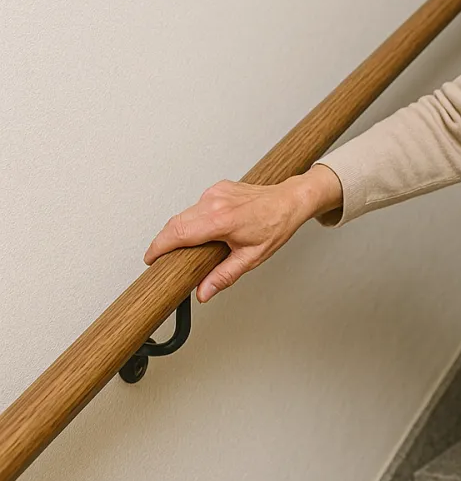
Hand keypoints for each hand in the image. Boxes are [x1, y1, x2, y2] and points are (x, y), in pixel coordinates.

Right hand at [143, 165, 340, 302]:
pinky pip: (197, 206)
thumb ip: (224, 275)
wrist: (289, 201)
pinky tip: (206, 229)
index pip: (178, 233)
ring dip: (181, 229)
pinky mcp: (217, 188)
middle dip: (165, 241)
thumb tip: (204, 292)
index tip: (151, 259)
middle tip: (163, 258)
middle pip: (176, 223)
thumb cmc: (276, 225)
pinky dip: (195, 219)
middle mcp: (215, 202)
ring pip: (185, 213)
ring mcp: (215, 193)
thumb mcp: (252, 257)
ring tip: (187, 247)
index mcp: (222, 220)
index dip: (159, 247)